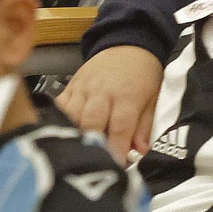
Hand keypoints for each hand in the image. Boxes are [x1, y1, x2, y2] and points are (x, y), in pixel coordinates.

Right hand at [56, 45, 163, 161]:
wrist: (128, 43)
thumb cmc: (143, 74)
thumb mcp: (153, 98)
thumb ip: (144, 126)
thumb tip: (139, 151)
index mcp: (127, 95)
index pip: (120, 126)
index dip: (116, 149)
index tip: (115, 168)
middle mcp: (102, 91)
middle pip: (92, 122)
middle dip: (92, 145)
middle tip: (94, 165)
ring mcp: (83, 87)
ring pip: (72, 115)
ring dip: (74, 135)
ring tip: (76, 154)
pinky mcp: (71, 85)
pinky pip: (60, 105)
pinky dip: (60, 119)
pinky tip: (61, 133)